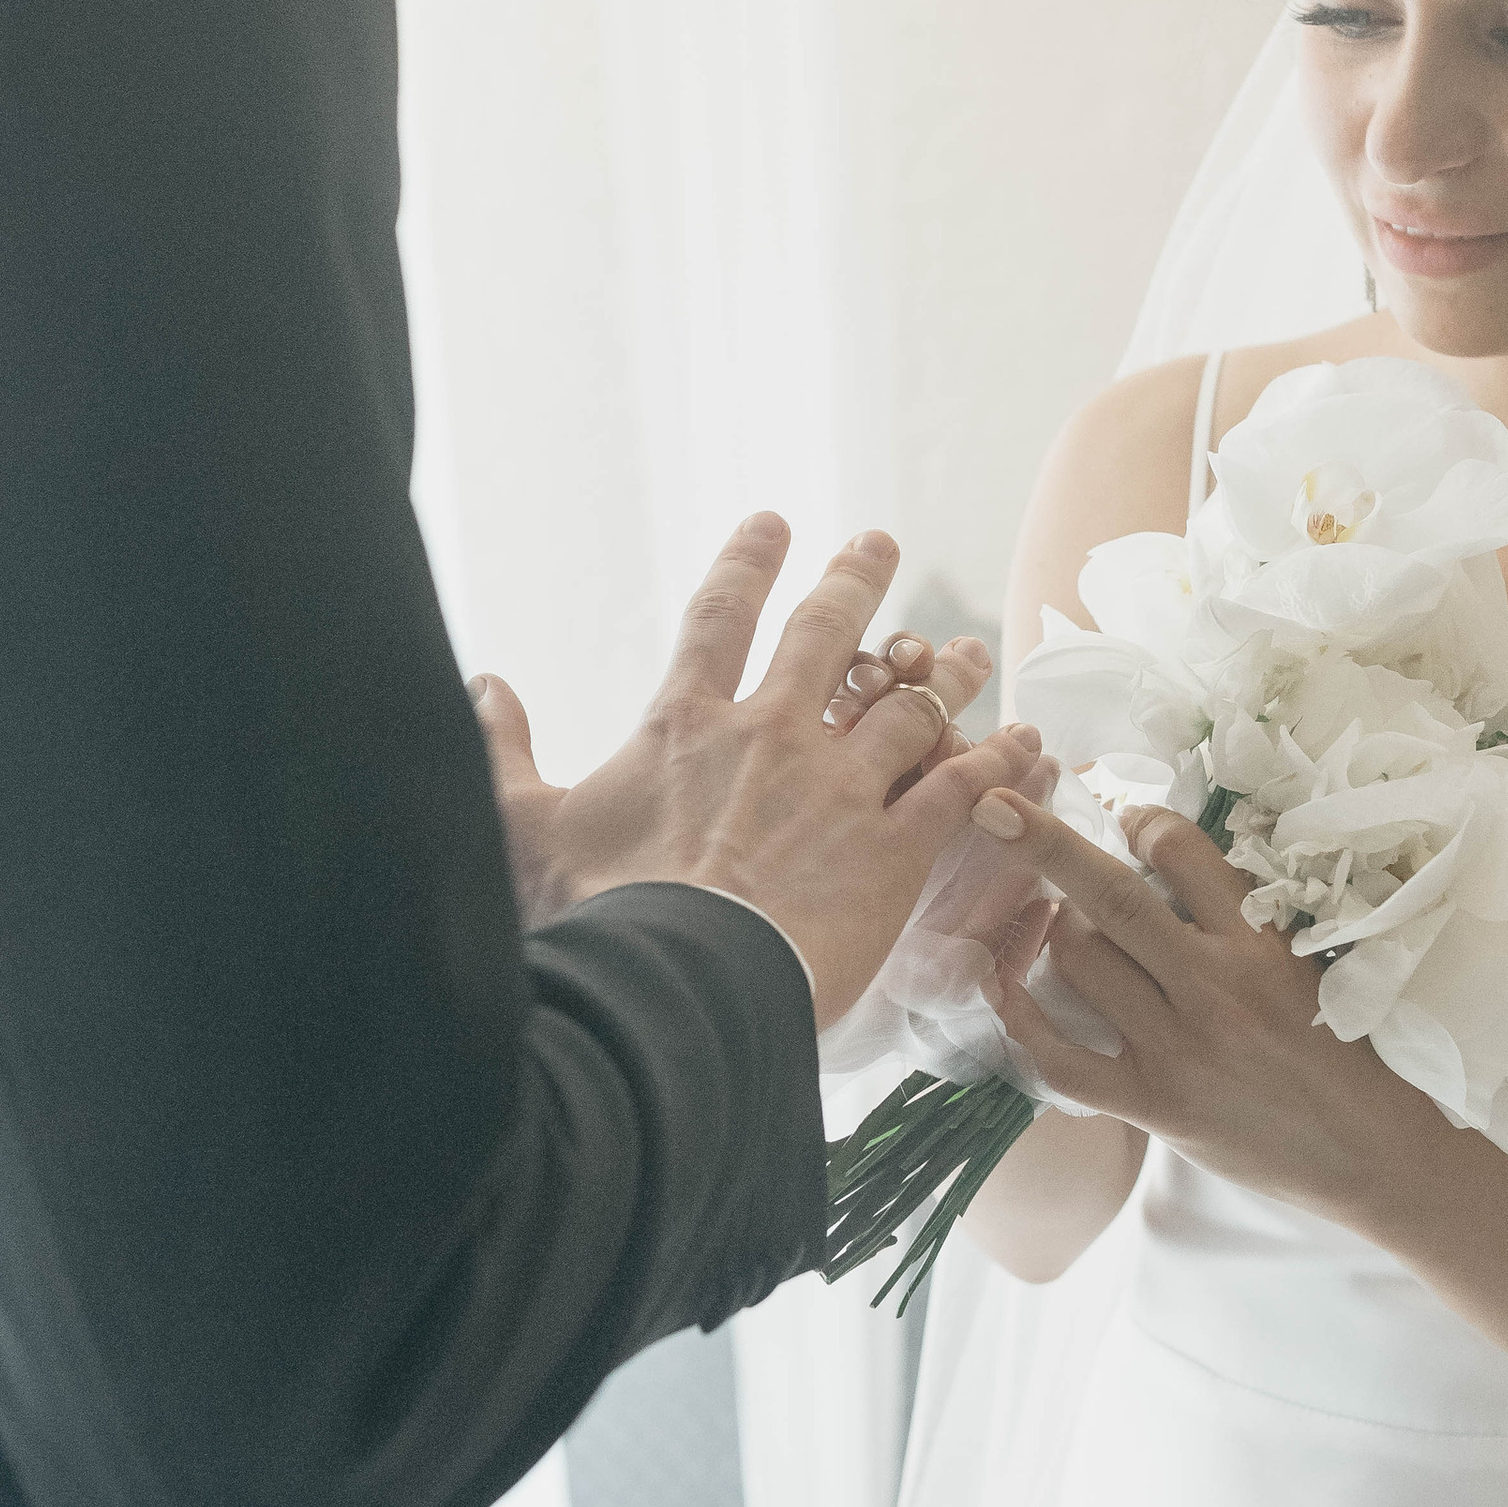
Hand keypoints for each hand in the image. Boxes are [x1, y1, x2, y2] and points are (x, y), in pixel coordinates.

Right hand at [472, 519, 1045, 1029]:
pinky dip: (994, 763)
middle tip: (879, 543)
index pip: (718, 616)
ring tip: (967, 651)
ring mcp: (838, 786)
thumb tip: (483, 687)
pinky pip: (957, 788)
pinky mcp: (892, 847)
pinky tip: (1023, 743)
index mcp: (686, 724)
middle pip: (826, 634)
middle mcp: (772, 734)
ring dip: (943, 675)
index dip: (748, 562)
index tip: (774, 521)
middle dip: (855, 581)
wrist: (672, 985)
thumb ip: (504, 752)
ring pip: (908, 705)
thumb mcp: (524, 827)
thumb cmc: (595, 914)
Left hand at [974, 792, 1409, 1216]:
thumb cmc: (1339, 1053)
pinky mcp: (1153, 1105)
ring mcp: (1178, 1049)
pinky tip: (1003, 987)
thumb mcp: (1302, 967)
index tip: (1119, 817)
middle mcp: (1214, 988)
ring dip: (1055, 931)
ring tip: (1061, 926)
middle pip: (1112, 897)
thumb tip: (1157, 864)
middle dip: (1045, 842)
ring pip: (1080, 962)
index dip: (1138, 820)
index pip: (1181, 851)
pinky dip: (1021, 1020)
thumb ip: (1235, 922)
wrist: (1369, 1155)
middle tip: (997, 806)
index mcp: (1259, 944)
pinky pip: (1061, 1057)